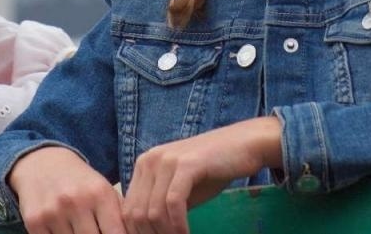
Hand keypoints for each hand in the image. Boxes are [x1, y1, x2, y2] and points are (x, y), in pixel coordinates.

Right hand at [7, 146, 124, 233]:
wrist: (42, 163)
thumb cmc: (80, 182)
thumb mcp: (104, 190)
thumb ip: (120, 215)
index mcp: (99, 193)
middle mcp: (76, 201)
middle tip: (94, 232)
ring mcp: (53, 212)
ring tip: (80, 229)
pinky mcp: (34, 221)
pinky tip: (63, 231)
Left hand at [122, 116, 282, 233]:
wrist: (242, 145)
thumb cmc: (212, 171)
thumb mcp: (179, 190)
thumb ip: (160, 206)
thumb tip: (148, 233)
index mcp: (143, 166)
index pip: (128, 210)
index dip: (139, 233)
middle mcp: (149, 160)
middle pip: (136, 213)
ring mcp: (166, 160)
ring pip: (153, 211)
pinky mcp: (186, 164)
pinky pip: (173, 203)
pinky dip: (178, 225)